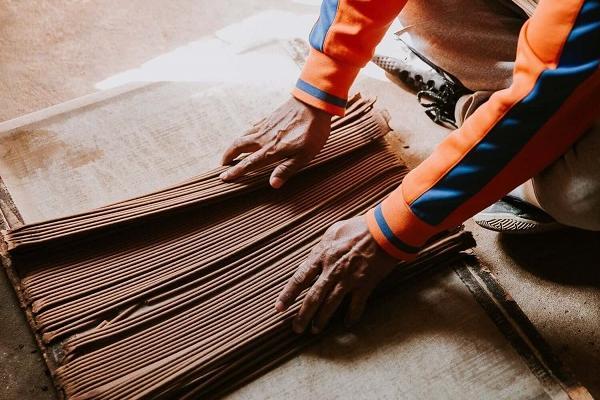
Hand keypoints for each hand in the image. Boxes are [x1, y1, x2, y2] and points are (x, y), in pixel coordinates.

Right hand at [220, 97, 330, 187]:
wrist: (314, 103)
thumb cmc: (312, 132)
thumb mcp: (304, 156)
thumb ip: (286, 169)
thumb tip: (272, 184)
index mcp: (271, 150)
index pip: (248, 163)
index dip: (235, 171)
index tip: (224, 177)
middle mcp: (264, 138)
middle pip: (239, 146)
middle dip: (228, 156)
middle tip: (222, 164)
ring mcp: (266, 126)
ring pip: (244, 135)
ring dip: (235, 144)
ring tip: (232, 151)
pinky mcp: (270, 117)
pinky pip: (253, 126)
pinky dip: (247, 132)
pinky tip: (248, 133)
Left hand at [275, 216, 396, 333]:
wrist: (384, 229)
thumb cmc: (359, 227)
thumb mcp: (333, 231)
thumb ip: (321, 246)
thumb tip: (312, 257)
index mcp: (322, 255)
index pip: (300, 279)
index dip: (288, 295)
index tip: (279, 308)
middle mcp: (332, 270)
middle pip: (313, 297)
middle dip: (303, 315)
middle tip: (296, 329)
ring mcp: (348, 278)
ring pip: (331, 304)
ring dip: (322, 319)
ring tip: (315, 330)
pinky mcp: (365, 283)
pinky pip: (356, 305)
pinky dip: (352, 315)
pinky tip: (348, 324)